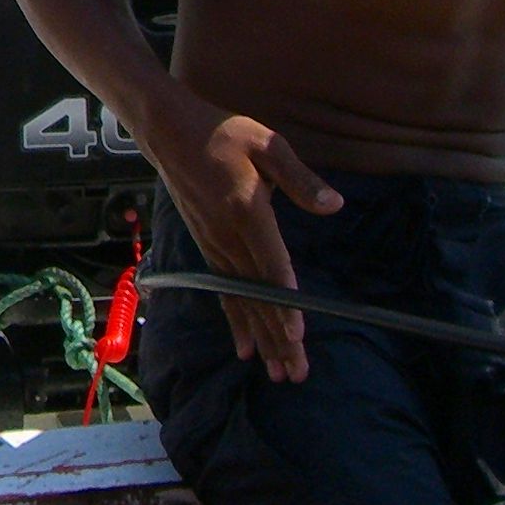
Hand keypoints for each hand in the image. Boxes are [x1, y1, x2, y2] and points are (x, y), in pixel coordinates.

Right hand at [148, 101, 341, 383]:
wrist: (170, 131)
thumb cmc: (223, 132)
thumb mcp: (266, 143)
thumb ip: (299, 178)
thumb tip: (334, 205)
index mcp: (246, 210)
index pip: (269, 262)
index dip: (283, 300)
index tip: (296, 333)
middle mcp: (227, 236)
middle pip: (257, 295)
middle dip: (278, 337)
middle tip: (297, 373)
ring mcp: (214, 246)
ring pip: (241, 302)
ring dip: (262, 340)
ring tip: (281, 372)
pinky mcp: (207, 248)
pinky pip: (223, 293)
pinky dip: (236, 323)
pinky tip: (245, 351)